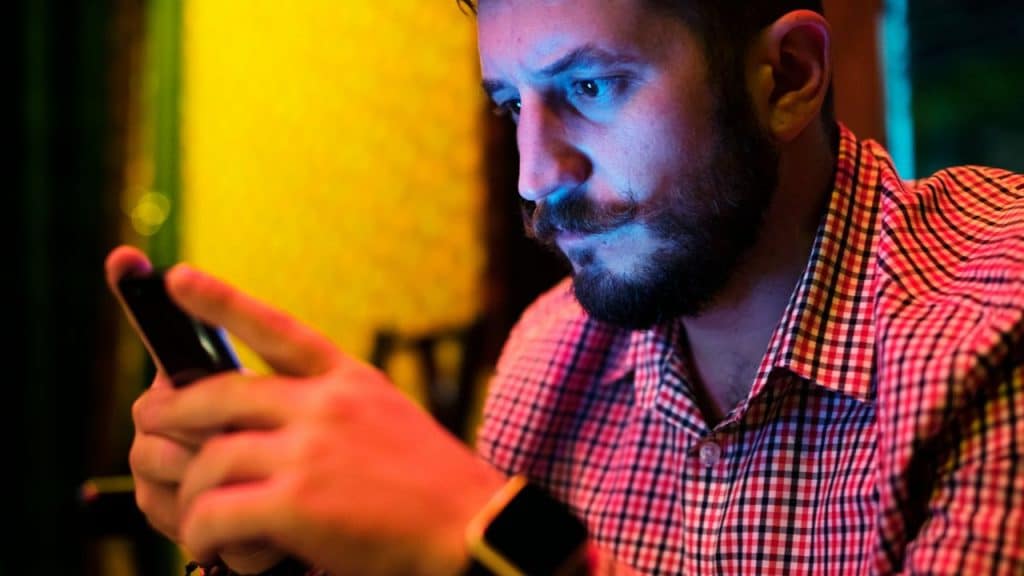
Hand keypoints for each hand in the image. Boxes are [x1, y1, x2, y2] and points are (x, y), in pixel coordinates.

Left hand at [121, 249, 504, 574]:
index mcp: (349, 380)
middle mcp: (326, 405)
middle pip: (218, 395)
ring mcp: (310, 451)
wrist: (471, 531)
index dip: (222, 301)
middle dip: (170, 410)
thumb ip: (334, 410)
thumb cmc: (433, 487)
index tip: (177, 278)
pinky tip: (217, 547)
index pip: (276, 329)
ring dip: (193, 496)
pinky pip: (215, 513)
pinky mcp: (298, 503)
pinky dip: (203, 534)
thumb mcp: (389, 421)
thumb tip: (266, 422)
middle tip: (147, 422)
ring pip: (209, 461)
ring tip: (201, 520)